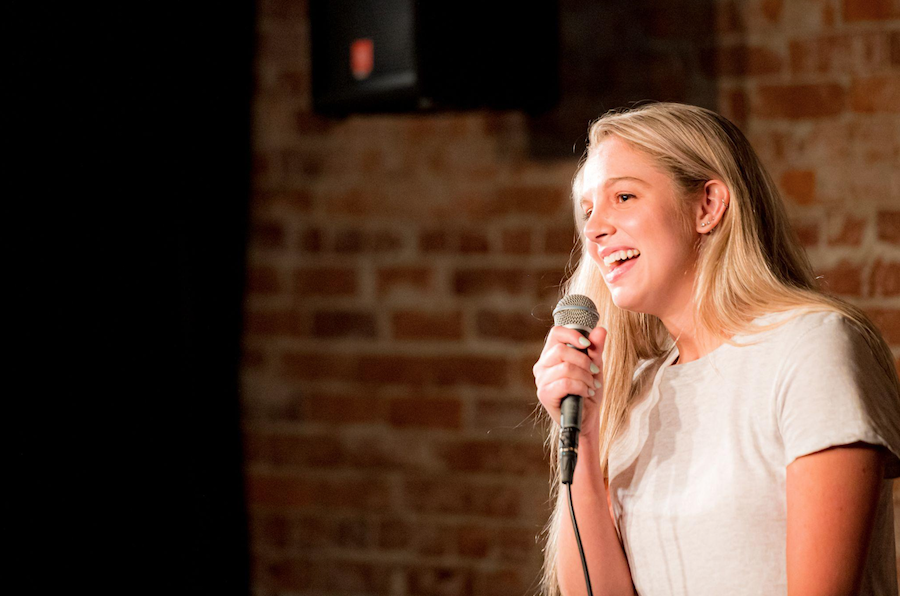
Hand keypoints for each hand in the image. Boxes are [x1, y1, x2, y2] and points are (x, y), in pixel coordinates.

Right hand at [533, 325, 606, 439]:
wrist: (587, 418)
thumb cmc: (587, 391)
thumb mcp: (595, 366)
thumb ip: (596, 348)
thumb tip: (601, 330)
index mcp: (551, 355)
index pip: (556, 333)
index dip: (573, 335)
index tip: (587, 344)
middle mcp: (542, 366)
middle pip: (560, 350)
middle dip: (583, 361)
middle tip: (594, 372)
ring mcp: (541, 380)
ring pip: (565, 367)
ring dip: (585, 377)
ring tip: (591, 385)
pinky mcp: (544, 394)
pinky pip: (565, 383)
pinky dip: (581, 387)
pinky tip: (586, 392)